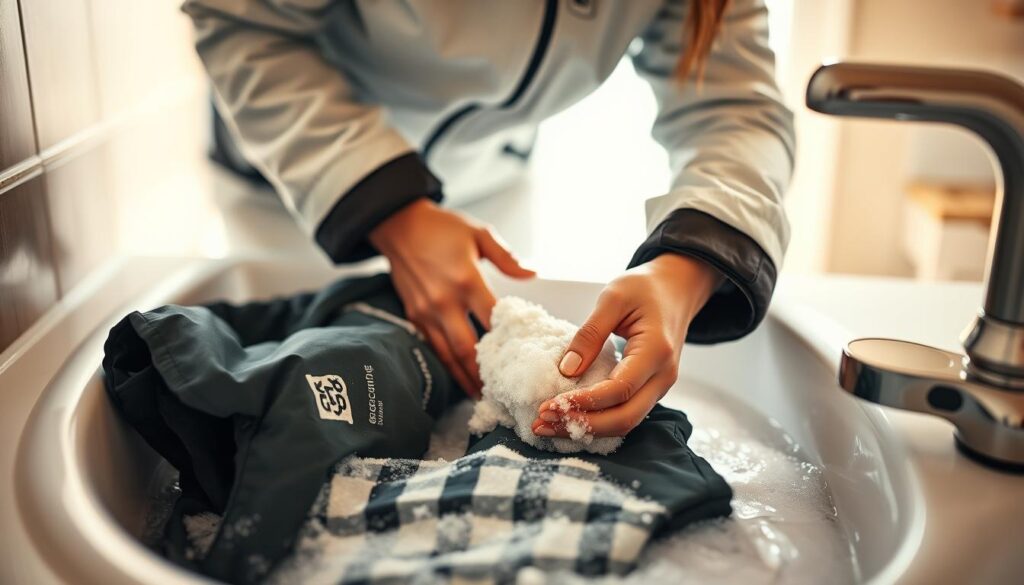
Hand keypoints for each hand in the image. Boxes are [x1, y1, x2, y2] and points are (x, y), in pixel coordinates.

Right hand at [369, 199, 534, 397]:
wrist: (398, 225)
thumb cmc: (442, 227)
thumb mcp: (479, 233)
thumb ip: (506, 257)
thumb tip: (533, 273)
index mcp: (465, 279)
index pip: (492, 318)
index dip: (508, 340)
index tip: (524, 357)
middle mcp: (444, 300)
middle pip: (468, 347)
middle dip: (485, 372)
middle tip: (503, 390)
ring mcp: (426, 312)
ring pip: (449, 354)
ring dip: (465, 376)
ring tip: (481, 394)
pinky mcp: (414, 316)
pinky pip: (433, 347)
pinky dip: (447, 365)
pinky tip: (460, 376)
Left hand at [531, 253, 721, 436]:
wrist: (676, 290)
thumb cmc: (645, 288)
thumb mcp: (613, 298)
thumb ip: (590, 334)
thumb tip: (566, 370)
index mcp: (656, 351)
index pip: (619, 390)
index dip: (582, 402)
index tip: (548, 405)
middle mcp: (663, 376)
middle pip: (624, 418)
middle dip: (581, 425)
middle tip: (542, 423)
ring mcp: (660, 386)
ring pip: (625, 422)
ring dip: (587, 428)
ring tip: (548, 426)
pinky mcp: (650, 390)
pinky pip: (625, 413)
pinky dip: (596, 421)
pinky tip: (569, 418)